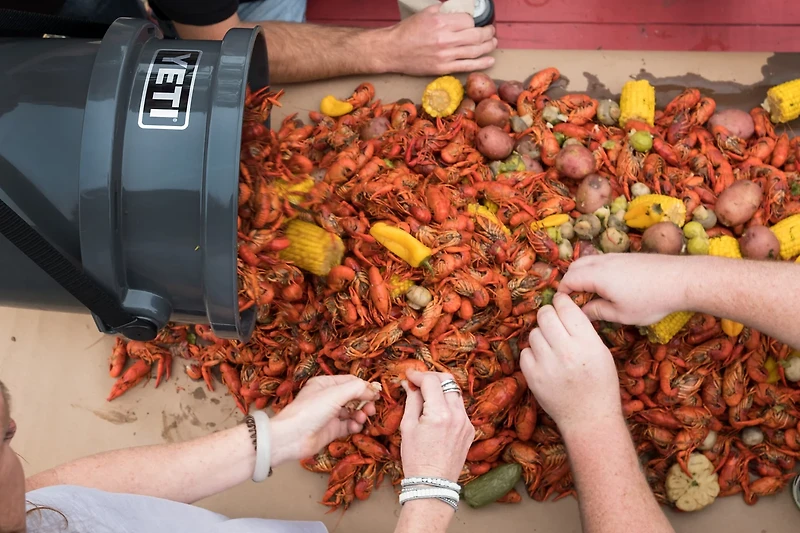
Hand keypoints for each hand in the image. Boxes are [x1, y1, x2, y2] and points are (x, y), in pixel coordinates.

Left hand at [269, 375, 378, 465]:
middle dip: (364, 402)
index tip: (376, 394)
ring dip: (360, 414)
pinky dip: (354, 425)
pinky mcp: (331, 430)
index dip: (364, 387)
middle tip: (371, 409)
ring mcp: (329, 414)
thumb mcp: (335, 394)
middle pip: (353, 397)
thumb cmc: (311, 410)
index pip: (350, 381)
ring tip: (361, 418)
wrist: (292, 437)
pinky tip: (355, 427)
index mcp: (325, 384)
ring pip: (352, 411)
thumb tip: (372, 390)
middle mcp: (327, 397)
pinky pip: (348, 425)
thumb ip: (356, 389)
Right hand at [383, 4, 495, 74]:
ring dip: (488, 46)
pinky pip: (467, 66)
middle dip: (488, 33)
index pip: (468, 21)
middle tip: (491, 31)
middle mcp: (446, 39)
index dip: (474, 22)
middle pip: (476, 35)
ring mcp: (446, 55)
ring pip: (475, 51)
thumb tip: (455, 11)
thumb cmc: (406, 31)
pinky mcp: (443, 68)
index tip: (474, 23)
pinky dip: (482, 63)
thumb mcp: (425, 14)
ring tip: (493, 43)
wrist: (392, 50)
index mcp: (442, 23)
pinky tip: (490, 60)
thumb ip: (442, 11)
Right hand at [399, 370, 474, 481]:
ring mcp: (466, 422)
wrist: (433, 483)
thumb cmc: (416, 458)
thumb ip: (411, 401)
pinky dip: (447, 403)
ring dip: (441, 389)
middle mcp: (457, 415)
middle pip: (448, 381)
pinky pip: (459, 408)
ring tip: (426, 395)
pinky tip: (436, 411)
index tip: (409, 376)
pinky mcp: (470, 429)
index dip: (418, 375)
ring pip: (455, 393)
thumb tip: (409, 384)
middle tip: (418, 381)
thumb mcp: (408, 427)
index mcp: (439, 414)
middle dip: (432, 377)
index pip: (431, 381)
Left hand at [520, 293, 621, 434]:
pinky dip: (533, 354)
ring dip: (541, 336)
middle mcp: (566, 351)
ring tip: (552, 347)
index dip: (561, 301)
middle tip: (552, 320)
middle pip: (545, 315)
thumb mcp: (601, 353)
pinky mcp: (532, 377)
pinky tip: (544, 361)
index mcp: (587, 343)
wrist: (589, 418)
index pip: (566, 308)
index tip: (560, 301)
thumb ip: (584, 330)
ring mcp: (547, 365)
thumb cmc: (600, 384)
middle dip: (548, 314)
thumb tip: (565, 308)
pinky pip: (525, 352)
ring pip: (534, 333)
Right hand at [558, 254, 692, 325]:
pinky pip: (602, 260)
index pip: (568, 280)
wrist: (682, 280)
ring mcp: (615, 256)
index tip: (567, 307)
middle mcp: (602, 262)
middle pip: (575, 267)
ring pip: (588, 261)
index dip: (563, 294)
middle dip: (570, 283)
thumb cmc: (651, 300)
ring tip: (593, 295)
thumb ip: (597, 312)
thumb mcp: (621, 314)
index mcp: (596, 275)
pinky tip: (609, 287)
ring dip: (584, 276)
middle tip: (578, 301)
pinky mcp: (627, 256)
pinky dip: (596, 271)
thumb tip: (582, 313)